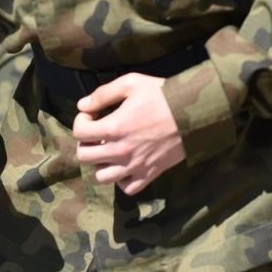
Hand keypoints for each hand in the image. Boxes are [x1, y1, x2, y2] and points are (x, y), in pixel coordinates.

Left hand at [71, 74, 185, 195]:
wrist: (192, 113)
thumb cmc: (162, 95)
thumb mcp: (131, 83)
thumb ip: (103, 94)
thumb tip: (82, 105)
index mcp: (113, 127)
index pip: (79, 132)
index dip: (81, 121)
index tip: (93, 115)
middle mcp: (120, 151)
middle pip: (84, 157)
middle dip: (86, 143)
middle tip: (97, 133)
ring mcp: (135, 166)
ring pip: (101, 177)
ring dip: (101, 164)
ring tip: (109, 151)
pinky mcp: (150, 174)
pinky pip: (127, 188)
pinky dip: (121, 180)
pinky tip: (124, 165)